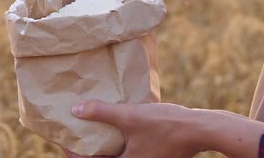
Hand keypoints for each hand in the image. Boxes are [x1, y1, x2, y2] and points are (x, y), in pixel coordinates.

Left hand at [61, 100, 263, 157]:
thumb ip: (102, 113)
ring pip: (118, 155)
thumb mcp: (130, 116)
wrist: (200, 129)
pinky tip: (119, 125)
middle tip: (77, 135)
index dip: (75, 154)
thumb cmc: (165, 125)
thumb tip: (76, 110)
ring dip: (106, 144)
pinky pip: (131, 150)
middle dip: (90, 149)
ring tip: (95, 128)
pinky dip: (120, 141)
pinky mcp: (155, 154)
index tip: (64, 143)